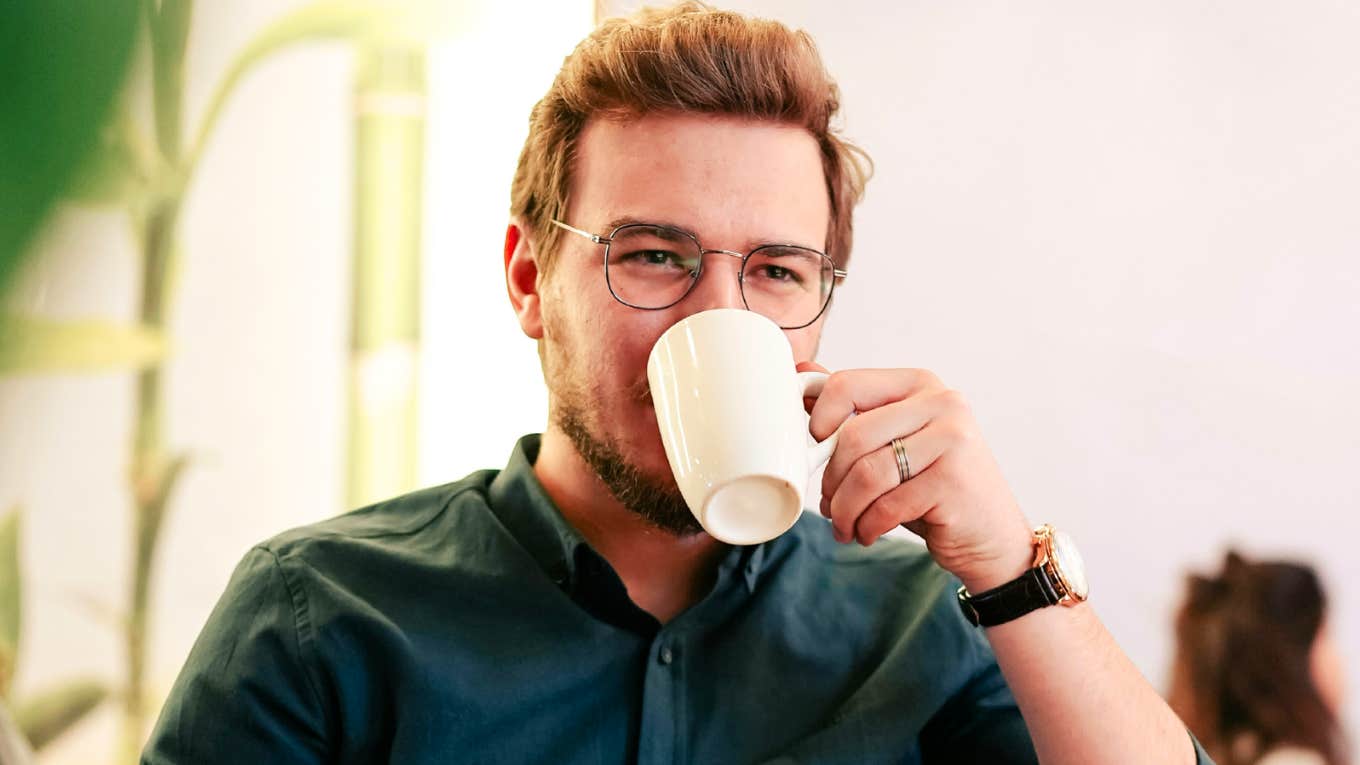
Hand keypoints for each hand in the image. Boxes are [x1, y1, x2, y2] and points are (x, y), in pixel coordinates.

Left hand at [800, 362, 1034, 592]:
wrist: (990, 536)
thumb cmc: (934, 488)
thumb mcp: (894, 443)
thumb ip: (855, 409)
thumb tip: (803, 373)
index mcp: (920, 384)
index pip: (846, 385)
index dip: (818, 421)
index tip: (815, 450)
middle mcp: (942, 403)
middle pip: (853, 435)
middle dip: (830, 478)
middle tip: (829, 505)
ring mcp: (953, 440)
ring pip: (867, 473)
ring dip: (845, 509)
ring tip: (845, 524)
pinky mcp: (953, 481)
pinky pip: (887, 506)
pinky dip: (868, 526)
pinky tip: (869, 533)